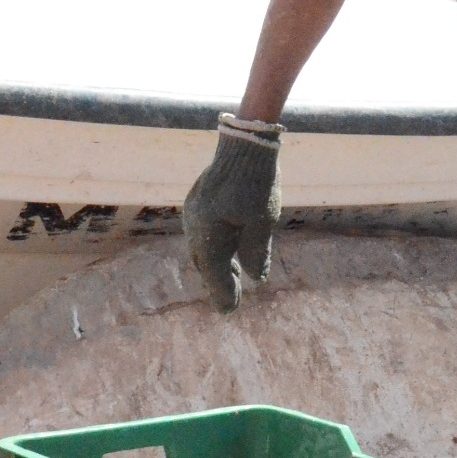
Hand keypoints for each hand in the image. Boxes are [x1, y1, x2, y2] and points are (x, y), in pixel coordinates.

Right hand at [184, 117, 281, 312]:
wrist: (244, 145)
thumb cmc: (256, 184)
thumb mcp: (262, 222)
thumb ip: (256, 252)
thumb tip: (255, 279)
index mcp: (209, 235)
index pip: (216, 274)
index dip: (224, 294)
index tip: (229, 312)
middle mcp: (195, 226)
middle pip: (206, 264)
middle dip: (218, 284)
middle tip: (229, 304)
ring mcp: (194, 214)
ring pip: (203, 250)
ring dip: (217, 267)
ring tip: (232, 282)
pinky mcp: (199, 204)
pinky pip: (203, 235)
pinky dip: (215, 249)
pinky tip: (228, 253)